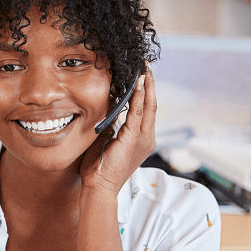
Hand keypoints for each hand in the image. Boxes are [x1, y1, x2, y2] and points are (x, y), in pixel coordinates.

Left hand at [79, 66, 156, 195]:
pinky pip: (137, 114)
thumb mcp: (106, 138)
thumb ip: (110, 122)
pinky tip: (137, 84)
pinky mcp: (132, 140)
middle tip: (145, 63)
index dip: (146, 88)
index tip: (142, 71)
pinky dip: (138, 98)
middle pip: (152, 103)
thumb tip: (107, 104)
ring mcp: (142, 139)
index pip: (147, 108)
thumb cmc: (99, 167)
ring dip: (145, 85)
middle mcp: (146, 138)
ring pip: (148, 106)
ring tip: (143, 68)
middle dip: (149, 82)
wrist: (98, 187)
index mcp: (141, 138)